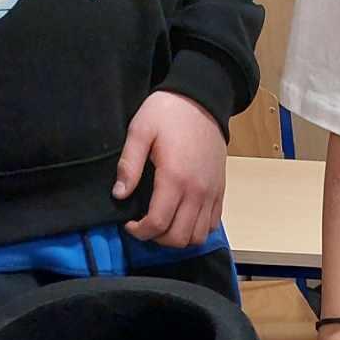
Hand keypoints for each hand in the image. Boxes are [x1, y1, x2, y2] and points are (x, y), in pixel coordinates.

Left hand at [113, 92, 226, 248]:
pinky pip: (212, 224)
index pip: (158, 222)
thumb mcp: (140, 131)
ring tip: (163, 225)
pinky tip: (182, 218)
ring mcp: (211, 193)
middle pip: (179, 237)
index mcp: (175, 178)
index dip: (140, 231)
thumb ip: (129, 165)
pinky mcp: (220, 191)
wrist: (202, 101)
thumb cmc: (167, 113)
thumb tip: (119, 194)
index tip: (129, 225)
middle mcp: (197, 192)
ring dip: (178, 238)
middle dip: (157, 239)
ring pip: (198, 236)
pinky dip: (196, 230)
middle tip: (144, 227)